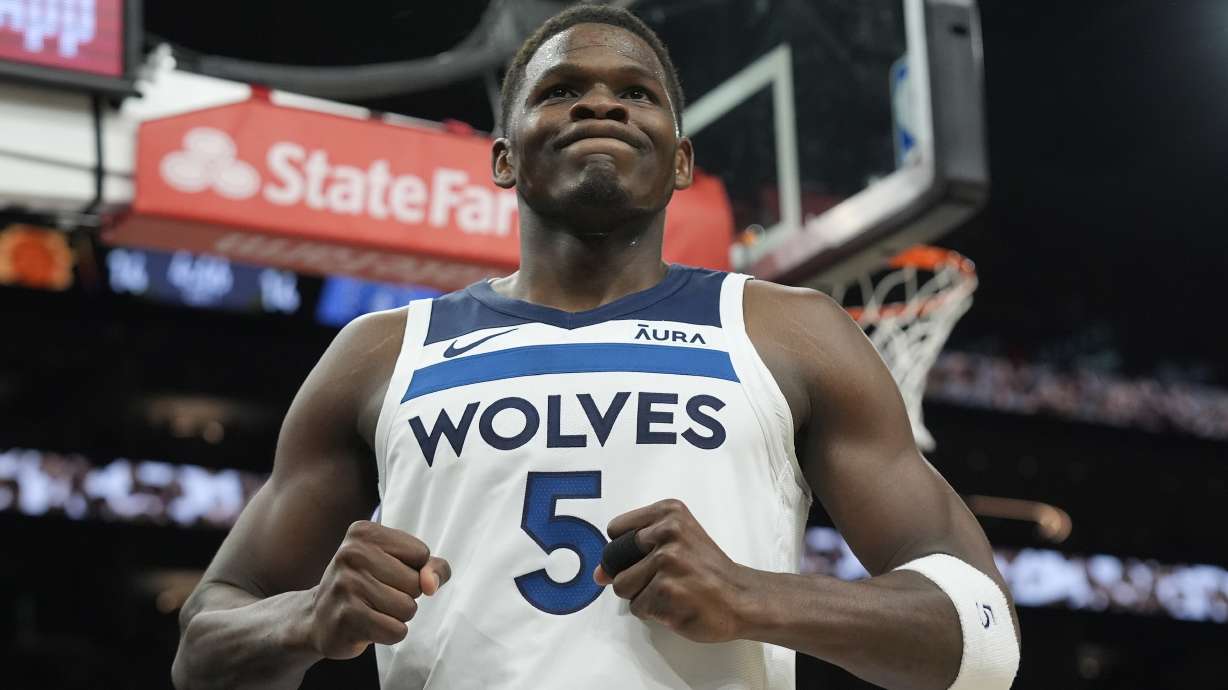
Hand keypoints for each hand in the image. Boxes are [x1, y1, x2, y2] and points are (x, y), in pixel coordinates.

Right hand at [306, 520, 450, 658]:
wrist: (319, 618)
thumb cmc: (367, 586)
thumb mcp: (400, 564)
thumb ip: (431, 566)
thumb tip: (431, 584)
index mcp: (365, 532)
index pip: (421, 554)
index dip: (413, 570)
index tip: (385, 573)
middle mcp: (352, 553)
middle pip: (416, 583)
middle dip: (405, 595)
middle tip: (376, 595)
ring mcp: (346, 585)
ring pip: (408, 608)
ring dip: (397, 616)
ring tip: (372, 609)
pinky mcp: (347, 617)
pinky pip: (396, 631)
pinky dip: (390, 634)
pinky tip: (368, 626)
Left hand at [594, 499, 754, 642]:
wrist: (742, 598)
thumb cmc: (707, 570)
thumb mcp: (676, 541)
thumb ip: (635, 549)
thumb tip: (597, 574)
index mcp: (669, 512)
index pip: (615, 531)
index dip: (627, 551)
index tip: (649, 556)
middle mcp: (667, 532)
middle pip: (614, 561)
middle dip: (632, 576)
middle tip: (665, 577)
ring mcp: (666, 562)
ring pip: (623, 587)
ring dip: (643, 596)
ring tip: (673, 591)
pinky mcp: (666, 592)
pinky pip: (638, 608)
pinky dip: (655, 612)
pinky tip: (678, 604)